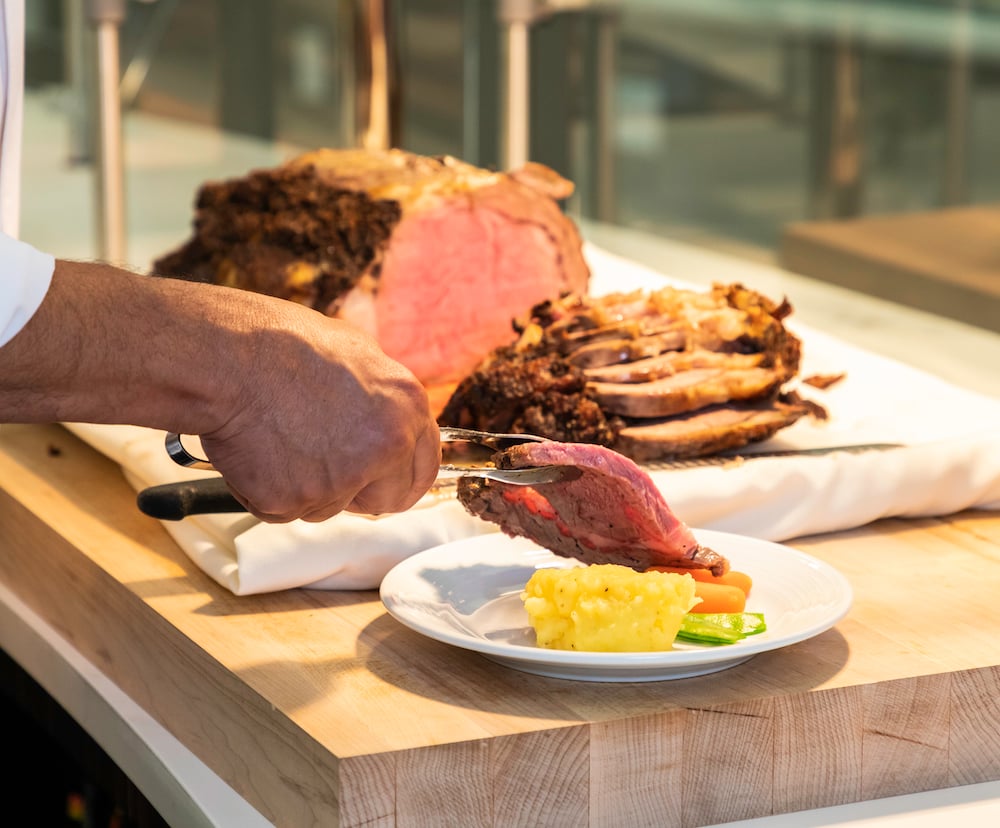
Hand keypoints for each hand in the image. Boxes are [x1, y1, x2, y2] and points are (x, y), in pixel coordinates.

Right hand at [0, 260, 440, 523]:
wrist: (224, 357)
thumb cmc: (280, 345)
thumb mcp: (355, 355)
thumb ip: (382, 400)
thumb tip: (389, 424)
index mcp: (406, 407)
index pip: (424, 469)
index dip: (400, 477)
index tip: (384, 480)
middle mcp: (385, 447)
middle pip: (389, 500)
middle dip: (362, 492)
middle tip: (325, 466)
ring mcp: (341, 480)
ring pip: (331, 505)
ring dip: (308, 485)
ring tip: (279, 436)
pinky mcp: (293, 501)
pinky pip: (286, 508)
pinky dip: (270, 489)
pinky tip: (258, 449)